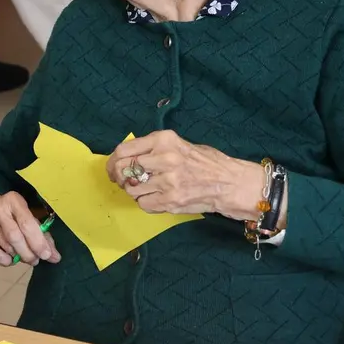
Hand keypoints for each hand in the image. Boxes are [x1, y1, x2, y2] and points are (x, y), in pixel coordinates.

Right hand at [0, 192, 60, 266]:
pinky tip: (9, 257)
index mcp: (13, 200)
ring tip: (23, 256)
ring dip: (18, 256)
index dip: (38, 242)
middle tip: (35, 260)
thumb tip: (54, 257)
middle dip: (29, 253)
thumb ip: (43, 236)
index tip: (47, 256)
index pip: (27, 223)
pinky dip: (5, 261)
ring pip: (6, 247)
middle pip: (15, 237)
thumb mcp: (28, 218)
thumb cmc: (12, 216)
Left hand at [105, 130, 263, 220]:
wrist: (231, 182)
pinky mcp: (171, 200)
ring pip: (131, 189)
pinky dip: (146, 202)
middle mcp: (164, 158)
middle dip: (119, 177)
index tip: (113, 168)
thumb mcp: (179, 144)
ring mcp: (168, 181)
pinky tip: (157, 198)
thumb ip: (153, 149)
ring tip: (147, 189)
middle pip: (123, 169)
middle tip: (124, 181)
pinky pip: (143, 203)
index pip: (124, 150)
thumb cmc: (206, 162)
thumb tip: (127, 158)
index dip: (112, 162)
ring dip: (135, 191)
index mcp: (164, 140)